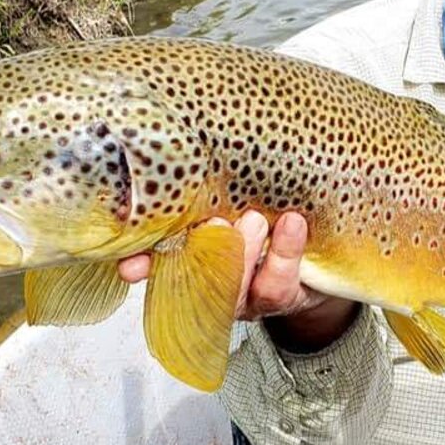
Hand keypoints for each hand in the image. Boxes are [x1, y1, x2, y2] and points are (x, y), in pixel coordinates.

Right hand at [116, 211, 358, 351]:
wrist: (313, 252)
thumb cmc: (261, 217)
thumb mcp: (231, 198)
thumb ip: (209, 188)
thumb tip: (180, 147)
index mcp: (190, 257)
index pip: (158, 262)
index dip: (143, 264)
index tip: (130, 263)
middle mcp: (212, 282)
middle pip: (196, 279)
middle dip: (202, 251)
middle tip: (215, 221)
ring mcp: (245, 294)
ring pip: (236, 287)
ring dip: (244, 251)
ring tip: (255, 218)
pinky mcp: (282, 296)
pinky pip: (279, 282)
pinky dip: (285, 250)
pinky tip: (292, 223)